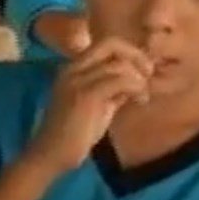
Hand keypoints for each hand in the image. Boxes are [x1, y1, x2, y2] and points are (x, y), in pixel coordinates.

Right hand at [28, 38, 152, 170]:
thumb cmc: (74, 135)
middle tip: (148, 76)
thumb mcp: (97, 107)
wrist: (51, 155)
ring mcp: (78, 81)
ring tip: (142, 97)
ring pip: (119, 64)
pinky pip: (120, 80)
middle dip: (136, 56)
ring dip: (139, 78)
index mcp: (72, 69)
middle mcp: (72, 69)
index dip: (128, 52)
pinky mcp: (86, 96)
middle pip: (111, 44)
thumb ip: (112, 90)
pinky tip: (139, 101)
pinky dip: (136, 88)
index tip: (142, 72)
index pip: (105, 44)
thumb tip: (135, 80)